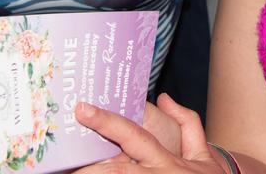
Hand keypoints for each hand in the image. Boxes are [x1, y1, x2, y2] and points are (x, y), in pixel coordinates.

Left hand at [72, 94, 225, 172]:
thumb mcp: (203, 154)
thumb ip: (187, 123)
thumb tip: (164, 99)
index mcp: (165, 160)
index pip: (132, 135)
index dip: (106, 122)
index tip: (82, 108)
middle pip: (114, 170)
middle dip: (86, 167)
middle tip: (61, 160)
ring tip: (70, 171)